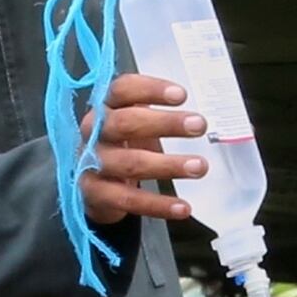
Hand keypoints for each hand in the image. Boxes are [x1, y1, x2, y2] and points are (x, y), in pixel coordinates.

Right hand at [77, 70, 205, 230]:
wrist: (96, 185)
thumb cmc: (125, 145)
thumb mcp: (139, 123)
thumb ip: (163, 115)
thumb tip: (204, 120)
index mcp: (106, 107)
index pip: (122, 89)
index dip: (150, 90)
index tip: (182, 95)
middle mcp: (93, 132)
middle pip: (125, 123)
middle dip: (165, 123)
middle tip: (200, 125)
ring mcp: (91, 163)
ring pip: (129, 163)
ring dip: (168, 165)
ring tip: (200, 166)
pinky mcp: (95, 193)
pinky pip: (128, 200)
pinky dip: (158, 205)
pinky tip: (183, 207)